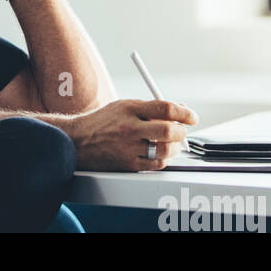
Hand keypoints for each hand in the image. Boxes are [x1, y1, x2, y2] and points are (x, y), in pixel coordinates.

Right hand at [66, 99, 198, 171]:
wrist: (78, 141)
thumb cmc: (103, 122)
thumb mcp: (124, 106)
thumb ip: (151, 108)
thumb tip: (179, 110)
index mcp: (129, 109)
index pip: (164, 108)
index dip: (184, 112)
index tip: (191, 117)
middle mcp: (129, 128)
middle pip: (167, 130)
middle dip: (180, 131)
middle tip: (181, 131)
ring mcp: (128, 148)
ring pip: (165, 150)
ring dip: (174, 147)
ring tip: (171, 143)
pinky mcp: (128, 164)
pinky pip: (156, 164)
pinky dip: (164, 158)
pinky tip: (160, 153)